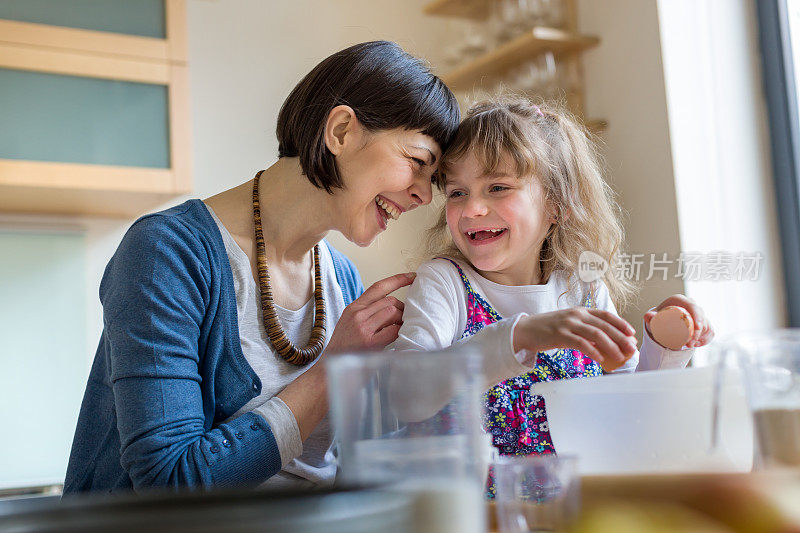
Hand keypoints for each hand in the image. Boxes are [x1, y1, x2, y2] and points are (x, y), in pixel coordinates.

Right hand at [325, 272, 414, 353]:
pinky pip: (393, 330)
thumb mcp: (351, 322)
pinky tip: (397, 338)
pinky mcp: (369, 342)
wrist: (329, 367)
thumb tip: (393, 307)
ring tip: (399, 329)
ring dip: (401, 320)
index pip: (378, 287)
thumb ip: (368, 312)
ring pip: (393, 312)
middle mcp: (357, 314)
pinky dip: (400, 332)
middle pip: (390, 301)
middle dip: (402, 309)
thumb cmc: (344, 347)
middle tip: (403, 320)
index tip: (412, 276)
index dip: (398, 279)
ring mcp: (362, 327)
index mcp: (354, 307)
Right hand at [513, 308, 637, 371]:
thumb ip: (586, 331)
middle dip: (620, 337)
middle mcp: (576, 315)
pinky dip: (593, 351)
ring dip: (610, 345)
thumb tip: (605, 343)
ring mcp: (568, 324)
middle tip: (631, 349)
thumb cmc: (549, 330)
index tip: (631, 333)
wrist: (526, 330)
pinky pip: (581, 343)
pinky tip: (600, 359)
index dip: (620, 323)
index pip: (606, 315)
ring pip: (595, 333)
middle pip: (604, 325)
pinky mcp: (560, 335)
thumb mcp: (570, 326)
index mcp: (581, 311)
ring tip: (620, 356)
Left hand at [644, 294, 713, 348]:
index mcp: (680, 300)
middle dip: (699, 331)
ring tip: (690, 346)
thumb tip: (649, 316)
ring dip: (702, 336)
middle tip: (689, 343)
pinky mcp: (702, 323)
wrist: (661, 323)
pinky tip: (698, 344)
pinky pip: (709, 330)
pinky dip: (706, 338)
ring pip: (706, 324)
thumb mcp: (653, 318)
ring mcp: (698, 314)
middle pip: (701, 316)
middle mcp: (691, 305)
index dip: (698, 316)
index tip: (697, 328)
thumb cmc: (658, 318)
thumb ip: (650, 317)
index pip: (693, 306)